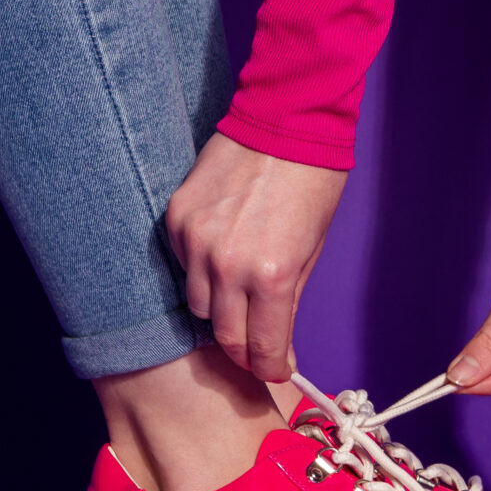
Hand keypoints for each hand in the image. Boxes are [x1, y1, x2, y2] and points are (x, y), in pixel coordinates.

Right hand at [162, 132, 348, 389]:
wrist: (285, 120)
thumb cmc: (313, 182)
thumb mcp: (312, 247)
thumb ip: (289, 298)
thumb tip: (278, 341)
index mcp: (272, 275)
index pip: (261, 347)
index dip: (269, 366)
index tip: (274, 370)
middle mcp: (228, 265)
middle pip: (224, 335)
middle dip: (243, 347)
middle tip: (256, 346)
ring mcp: (196, 242)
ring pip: (198, 303)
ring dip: (219, 306)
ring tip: (239, 290)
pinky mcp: (176, 218)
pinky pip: (183, 264)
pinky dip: (200, 268)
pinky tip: (220, 250)